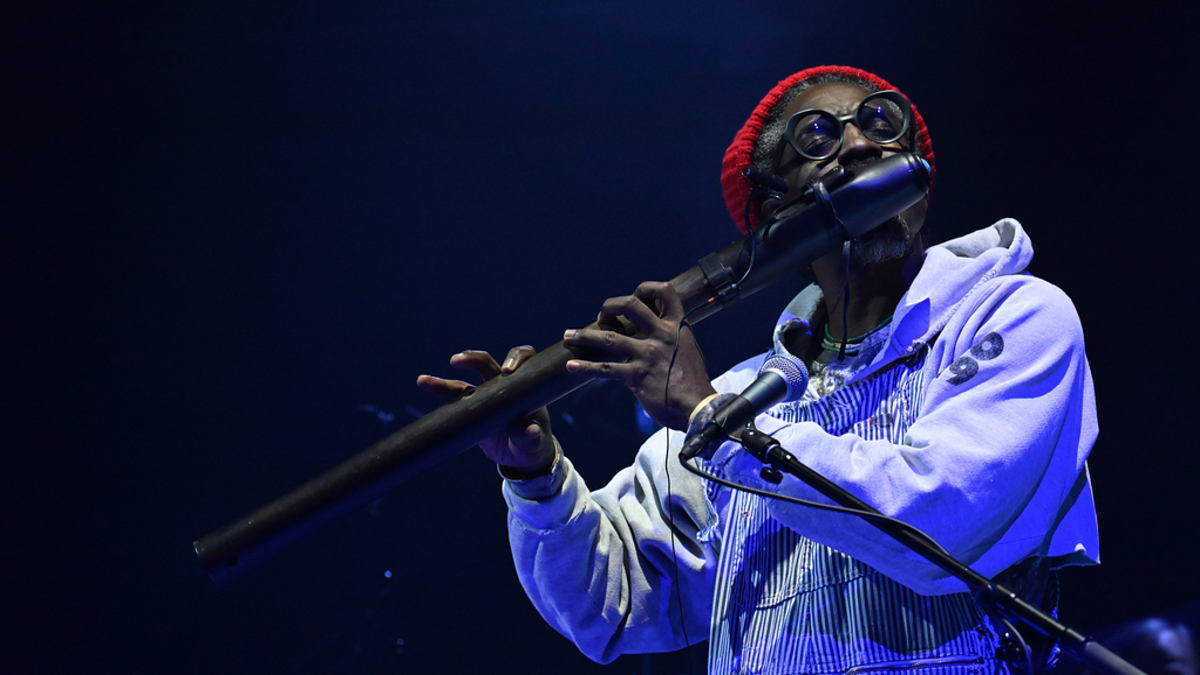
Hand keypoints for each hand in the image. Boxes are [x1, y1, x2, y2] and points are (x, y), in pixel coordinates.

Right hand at [417, 346, 555, 475]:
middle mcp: (504, 386)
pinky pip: (455, 397)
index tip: (507, 370)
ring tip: (424, 381)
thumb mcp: (534, 444)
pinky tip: (424, 383)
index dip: (516, 359)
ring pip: (465, 381)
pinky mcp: (473, 407)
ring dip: (446, 380)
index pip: (525, 362)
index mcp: (525, 388)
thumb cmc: (534, 445)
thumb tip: (529, 431)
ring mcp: (487, 395)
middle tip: (458, 361)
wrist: (521, 456)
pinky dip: (440, 390)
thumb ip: (531, 438)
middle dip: (474, 359)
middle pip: (488, 364)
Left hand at [563, 281, 715, 430]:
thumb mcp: (687, 347)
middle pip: (630, 305)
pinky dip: (585, 368)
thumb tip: (653, 328)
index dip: (645, 289)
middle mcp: (661, 335)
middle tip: (600, 316)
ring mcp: (648, 354)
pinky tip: (571, 367)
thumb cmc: (692, 380)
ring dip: (584, 335)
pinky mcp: (636, 376)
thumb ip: (670, 335)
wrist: (697, 407)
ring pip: (609, 338)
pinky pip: (605, 369)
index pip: (664, 291)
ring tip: (568, 336)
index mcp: (676, 325)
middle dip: (609, 306)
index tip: (632, 298)